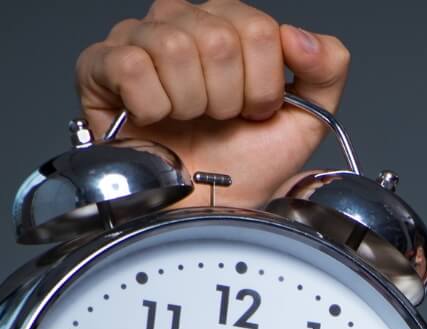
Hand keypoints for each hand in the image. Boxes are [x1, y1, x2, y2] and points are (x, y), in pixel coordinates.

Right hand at [74, 0, 350, 208]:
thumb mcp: (304, 118)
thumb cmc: (241, 165)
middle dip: (229, 97)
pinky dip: (151, 106)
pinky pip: (132, 66)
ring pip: (176, 47)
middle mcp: (182, 20)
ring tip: (188, 121)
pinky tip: (155, 119)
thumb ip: (327, 68)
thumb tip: (301, 39)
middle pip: (221, 37)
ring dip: (191, 103)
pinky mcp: (99, 64)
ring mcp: (138, 37)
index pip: (261, 29)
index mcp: (229, 22)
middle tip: (218, 120)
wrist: (200, 209)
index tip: (252, 111)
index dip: (263, 84)